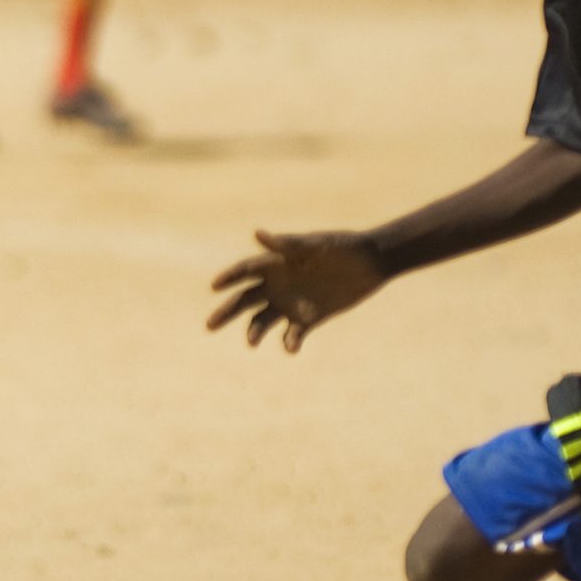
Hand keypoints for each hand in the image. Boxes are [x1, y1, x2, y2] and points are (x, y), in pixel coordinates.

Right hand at [208, 230, 384, 352]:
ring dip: (254, 331)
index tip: (214, 286)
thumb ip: (287, 243)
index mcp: (275, 263)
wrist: (371, 263)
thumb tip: (257, 234)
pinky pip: (293, 334)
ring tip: (251, 342)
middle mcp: (277, 285)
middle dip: (226, 312)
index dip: (228, 278)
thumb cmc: (342, 247)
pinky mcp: (309, 319)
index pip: (244, 271)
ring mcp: (291, 303)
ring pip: (262, 321)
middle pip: (244, 300)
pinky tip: (291, 346)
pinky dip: (290, 342)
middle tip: (209, 326)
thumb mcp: (315, 244)